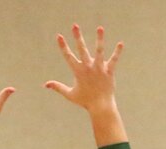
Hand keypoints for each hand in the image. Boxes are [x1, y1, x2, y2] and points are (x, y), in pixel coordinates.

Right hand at [45, 25, 126, 146]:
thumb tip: (45, 84)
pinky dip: (117, 52)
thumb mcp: (69, 94)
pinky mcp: (109, 71)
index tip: (59, 36)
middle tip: (74, 25)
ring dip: (99, 39)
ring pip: (99, 51)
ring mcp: (99, 68)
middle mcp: (88, 67)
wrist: (100, 106)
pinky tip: (120, 44)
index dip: (63, 46)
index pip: (68, 56)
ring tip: (100, 28)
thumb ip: (58, 87)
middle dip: (78, 37)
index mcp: (78, 72)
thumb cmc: (85, 101)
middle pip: (82, 49)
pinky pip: (114, 60)